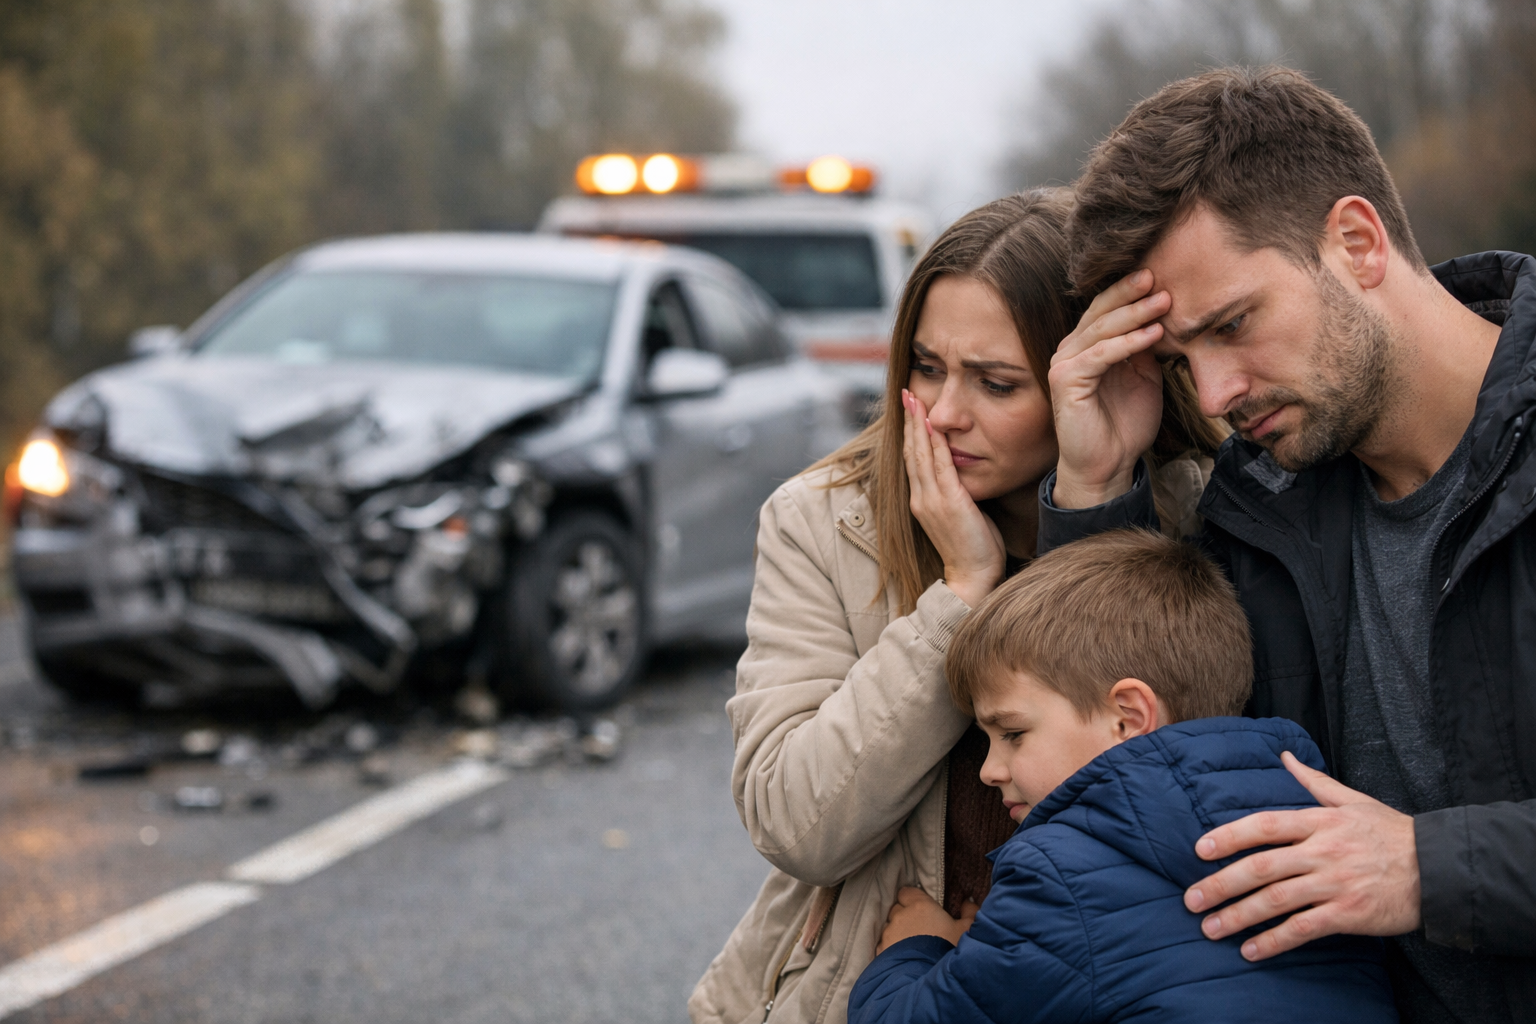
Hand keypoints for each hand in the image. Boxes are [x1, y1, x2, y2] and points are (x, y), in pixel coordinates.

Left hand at [876, 887, 978, 953]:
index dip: (912, 899)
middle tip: (920, 929)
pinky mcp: (881, 949)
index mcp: (920, 906)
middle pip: (898, 909)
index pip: (907, 892)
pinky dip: (891, 947)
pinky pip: (884, 943)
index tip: (921, 908)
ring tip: (911, 946)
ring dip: (898, 932)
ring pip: (890, 927)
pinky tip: (903, 956)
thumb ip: (970, 913)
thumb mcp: (966, 931)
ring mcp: (889, 933)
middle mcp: (901, 916)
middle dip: (906, 916)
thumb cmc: (948, 950)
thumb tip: (968, 902)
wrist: (927, 979)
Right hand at [901, 389, 1004, 608]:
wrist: (973, 578)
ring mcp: (931, 500)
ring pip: (920, 454)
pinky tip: (932, 424)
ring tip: (914, 399)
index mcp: (923, 500)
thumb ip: (957, 494)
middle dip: (909, 420)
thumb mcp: (962, 515)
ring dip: (917, 424)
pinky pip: (939, 466)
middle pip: (911, 451)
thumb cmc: (974, 549)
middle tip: (906, 392)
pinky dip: (933, 443)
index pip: (913, 460)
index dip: (911, 432)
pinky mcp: (948, 503)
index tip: (911, 408)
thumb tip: (964, 477)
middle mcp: (921, 498)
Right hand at [1047, 270, 1169, 507]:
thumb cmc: (1125, 424)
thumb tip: (1164, 316)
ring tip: (1164, 301)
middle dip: (1131, 292)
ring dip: (1134, 314)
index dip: (1131, 291)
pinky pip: (1099, 355)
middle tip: (1159, 275)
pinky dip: (1127, 343)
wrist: (1108, 466)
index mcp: (1088, 345)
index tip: (1163, 274)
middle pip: (1101, 310)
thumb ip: (1147, 348)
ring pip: (1101, 329)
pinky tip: (1153, 334)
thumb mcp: (1145, 377)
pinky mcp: (1065, 382)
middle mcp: (1071, 350)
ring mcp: (1065, 364)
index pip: (1107, 307)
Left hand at [1184, 751, 1420, 960]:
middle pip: (1261, 867)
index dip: (1229, 837)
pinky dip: (1274, 941)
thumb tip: (1283, 755)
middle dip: (1221, 884)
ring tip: (1210, 928)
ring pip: (1276, 900)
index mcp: (1319, 822)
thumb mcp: (1353, 800)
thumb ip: (1313, 781)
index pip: (1264, 825)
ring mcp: (1335, 884)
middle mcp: (1323, 851)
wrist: (1439, 869)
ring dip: (1238, 916)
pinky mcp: (1349, 914)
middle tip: (1191, 900)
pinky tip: (1250, 950)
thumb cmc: (1392, 832)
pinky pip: (1303, 929)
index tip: (1199, 850)